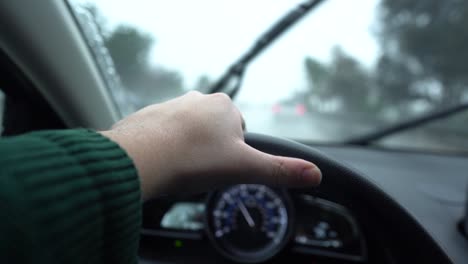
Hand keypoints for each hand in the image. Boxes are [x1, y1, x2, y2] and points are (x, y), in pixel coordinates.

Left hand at [101, 91, 320, 199]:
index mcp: (225, 107)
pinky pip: (163, 134)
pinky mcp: (147, 115)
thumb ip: (280, 170)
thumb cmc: (194, 159)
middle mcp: (198, 100)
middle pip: (213, 131)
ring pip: (188, 132)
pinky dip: (165, 147)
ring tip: (180, 168)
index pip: (239, 132)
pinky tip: (162, 162)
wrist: (140, 157)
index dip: (233, 154)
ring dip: (187, 149)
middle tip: (199, 170)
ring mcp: (170, 105)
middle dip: (209, 151)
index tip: (220, 167)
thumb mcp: (244, 168)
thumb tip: (315, 174)